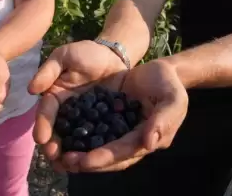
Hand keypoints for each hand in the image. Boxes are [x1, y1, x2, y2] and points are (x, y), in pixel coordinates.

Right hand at [27, 40, 129, 169]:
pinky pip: (96, 139)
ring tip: (70, 166)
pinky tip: (92, 162)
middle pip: (58, 133)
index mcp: (54, 97)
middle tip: (55, 158)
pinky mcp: (102, 124)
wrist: (115, 56)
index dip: (43, 126)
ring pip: (74, 141)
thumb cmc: (87, 53)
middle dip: (54, 146)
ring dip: (71, 154)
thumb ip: (48, 71)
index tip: (41, 139)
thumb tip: (31, 90)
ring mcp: (84, 121)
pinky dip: (92, 151)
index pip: (46, 113)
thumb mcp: (65, 56)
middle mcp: (67, 112)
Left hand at [66, 58, 187, 172]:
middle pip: (108, 155)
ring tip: (58, 154)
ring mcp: (118, 130)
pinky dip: (76, 133)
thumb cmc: (169, 84)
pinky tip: (60, 133)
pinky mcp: (107, 117)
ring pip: (97, 145)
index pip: (124, 152)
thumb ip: (163, 120)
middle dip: (86, 160)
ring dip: (78, 151)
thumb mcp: (173, 99)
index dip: (105, 157)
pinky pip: (91, 128)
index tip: (85, 161)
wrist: (160, 70)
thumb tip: (148, 144)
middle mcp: (130, 140)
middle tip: (65, 161)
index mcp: (146, 139)